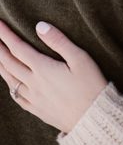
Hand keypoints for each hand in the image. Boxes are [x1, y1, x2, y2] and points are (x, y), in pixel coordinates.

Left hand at [0, 19, 106, 133]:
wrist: (93, 118)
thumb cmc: (90, 85)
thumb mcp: (80, 58)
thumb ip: (59, 41)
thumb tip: (39, 25)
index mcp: (43, 69)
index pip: (19, 48)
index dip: (6, 35)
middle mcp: (34, 83)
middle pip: (9, 63)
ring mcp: (34, 98)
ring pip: (10, 80)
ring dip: (0, 65)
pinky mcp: (37, 109)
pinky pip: (16, 96)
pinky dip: (9, 85)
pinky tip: (9, 82)